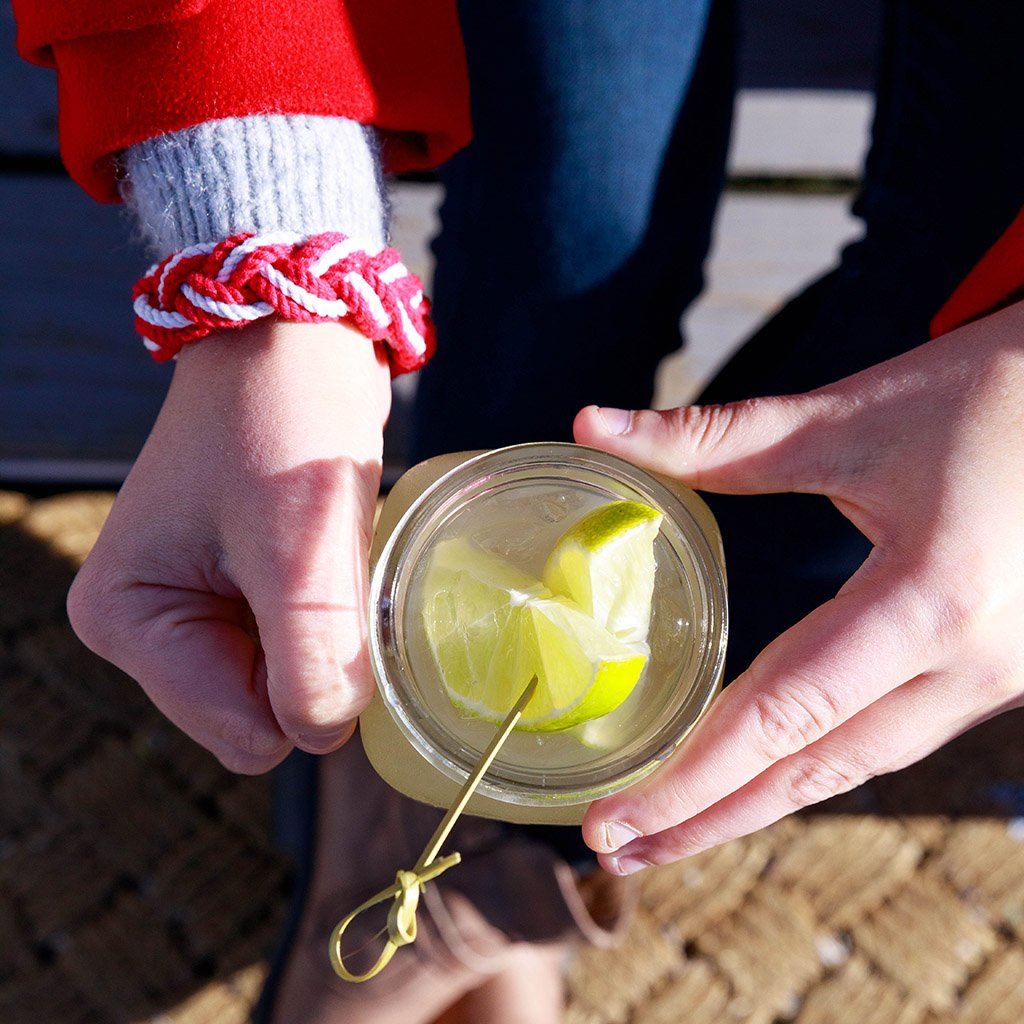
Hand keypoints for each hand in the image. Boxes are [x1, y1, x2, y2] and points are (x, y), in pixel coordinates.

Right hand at [68, 320, 389, 771]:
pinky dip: (329, 614)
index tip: (333, 600)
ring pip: (286, 685)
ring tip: (322, 551)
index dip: (307, 686)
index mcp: (128, 621)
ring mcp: (191, 611)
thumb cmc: (283, 424)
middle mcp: (147, 627)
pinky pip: (298, 646)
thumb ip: (310, 661)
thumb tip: (324, 736)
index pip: (242, 730)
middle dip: (313, 659)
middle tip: (328, 570)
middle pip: (259, 716)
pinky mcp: (233, 593)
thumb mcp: (296, 549)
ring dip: (327, 633)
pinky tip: (323, 553)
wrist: (299, 344)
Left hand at [574, 300, 1023, 872]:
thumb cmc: (988, 392)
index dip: (691, 777)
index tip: (612, 821)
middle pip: (818, 768)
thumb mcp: (850, 416)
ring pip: (860, 763)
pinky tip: (767, 768)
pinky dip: (819, 761)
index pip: (784, 715)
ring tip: (674, 823)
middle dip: (712, 817)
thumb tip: (592, 425)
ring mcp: (1001, 679)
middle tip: (617, 848)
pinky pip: (894, 734)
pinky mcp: (1004, 671)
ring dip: (764, 798)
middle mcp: (975, 664)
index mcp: (932, 601)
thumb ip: (716, 437)